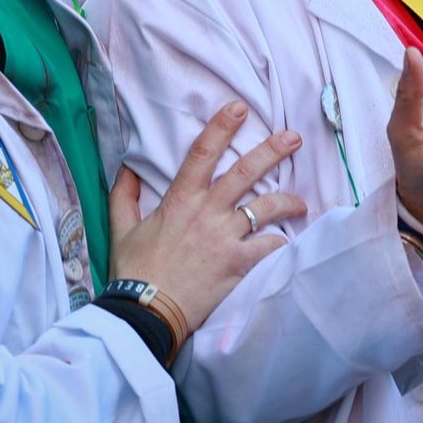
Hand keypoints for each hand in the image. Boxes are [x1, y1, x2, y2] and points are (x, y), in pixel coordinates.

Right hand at [109, 103, 307, 329]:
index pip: (202, 152)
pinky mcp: (239, 265)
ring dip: (288, 200)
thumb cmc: (134, 272)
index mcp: (180, 200)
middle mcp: (207, 213)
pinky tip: (290, 242)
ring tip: (301, 202)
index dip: (222, 126)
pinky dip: (283, 243)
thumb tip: (127, 168)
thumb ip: (123, 196)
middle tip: (293, 137)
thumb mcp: (120, 229)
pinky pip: (271, 246)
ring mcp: (226, 238)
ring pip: (266, 207)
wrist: (146, 314)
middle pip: (246, 172)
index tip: (239, 108)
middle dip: (273, 150)